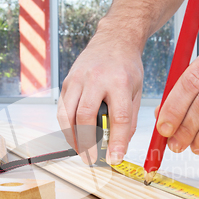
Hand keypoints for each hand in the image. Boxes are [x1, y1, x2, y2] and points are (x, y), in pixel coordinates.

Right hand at [57, 29, 143, 164]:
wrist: (114, 39)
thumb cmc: (126, 66)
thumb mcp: (137, 91)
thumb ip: (129, 118)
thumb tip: (119, 145)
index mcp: (120, 82)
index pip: (118, 117)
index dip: (116, 141)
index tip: (114, 158)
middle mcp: (96, 79)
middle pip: (86, 116)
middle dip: (87, 142)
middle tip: (90, 159)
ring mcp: (78, 79)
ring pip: (68, 114)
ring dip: (72, 137)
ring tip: (80, 151)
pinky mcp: (67, 81)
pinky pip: (62, 108)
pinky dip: (66, 126)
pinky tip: (73, 136)